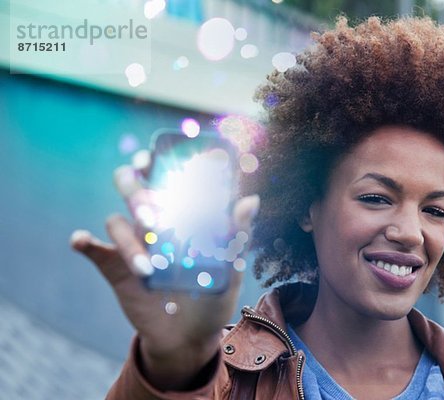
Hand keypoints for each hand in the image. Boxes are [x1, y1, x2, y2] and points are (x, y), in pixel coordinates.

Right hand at [70, 157, 258, 389]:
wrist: (190, 337)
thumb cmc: (212, 295)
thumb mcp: (230, 269)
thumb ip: (237, 237)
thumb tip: (250, 201)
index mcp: (180, 214)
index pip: (162, 177)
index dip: (152, 160)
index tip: (152, 158)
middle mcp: (153, 222)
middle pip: (131, 189)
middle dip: (138, 196)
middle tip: (153, 220)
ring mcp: (133, 244)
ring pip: (116, 222)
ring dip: (128, 240)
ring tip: (148, 269)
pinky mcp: (116, 269)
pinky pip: (95, 250)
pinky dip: (85, 242)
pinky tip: (82, 240)